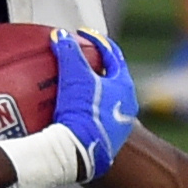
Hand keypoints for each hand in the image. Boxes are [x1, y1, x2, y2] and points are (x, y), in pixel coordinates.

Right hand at [51, 30, 140, 181]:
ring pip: (105, 100)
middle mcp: (127, 106)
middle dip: (95, 67)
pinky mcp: (106, 142)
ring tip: (73, 85)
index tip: (82, 34)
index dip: (97, 41)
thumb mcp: (74, 76)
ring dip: (91, 90)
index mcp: (124, 87)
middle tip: (79, 59)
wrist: (80, 153)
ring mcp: (118, 126)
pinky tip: (71, 111)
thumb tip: (60, 35)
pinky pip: (96, 119)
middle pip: (111, 78)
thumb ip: (68, 51)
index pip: (113, 55)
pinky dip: (85, 110)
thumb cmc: (82, 111)